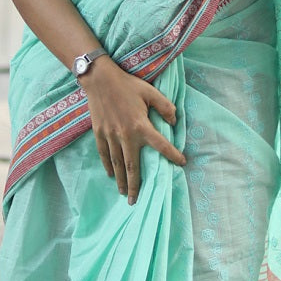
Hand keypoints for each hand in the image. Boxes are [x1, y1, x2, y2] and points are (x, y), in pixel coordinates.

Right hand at [81, 58, 185, 203]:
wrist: (99, 79)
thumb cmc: (127, 84)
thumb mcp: (150, 92)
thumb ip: (165, 107)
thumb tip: (174, 122)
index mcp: (141, 126)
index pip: (161, 145)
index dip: (173, 155)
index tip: (181, 163)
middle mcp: (125, 135)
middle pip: (132, 166)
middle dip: (135, 185)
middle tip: (136, 200)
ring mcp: (110, 136)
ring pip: (117, 164)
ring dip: (121, 180)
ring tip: (125, 194)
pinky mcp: (99, 133)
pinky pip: (104, 154)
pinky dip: (108, 166)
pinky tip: (111, 175)